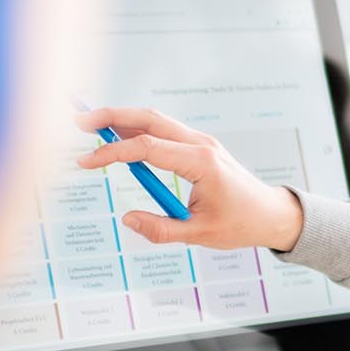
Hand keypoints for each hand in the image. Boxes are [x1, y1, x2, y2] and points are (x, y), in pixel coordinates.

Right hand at [74, 107, 303, 250]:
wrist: (270, 213)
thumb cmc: (240, 224)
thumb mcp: (200, 234)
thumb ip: (161, 229)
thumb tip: (127, 220)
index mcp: (200, 163)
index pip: (146, 149)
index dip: (111, 154)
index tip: (85, 163)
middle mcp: (200, 144)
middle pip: (148, 119)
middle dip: (111, 116)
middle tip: (79, 121)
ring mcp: (200, 141)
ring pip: (155, 119)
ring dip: (123, 118)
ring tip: (91, 125)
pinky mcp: (199, 146)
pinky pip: (164, 130)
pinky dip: (138, 128)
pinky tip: (118, 135)